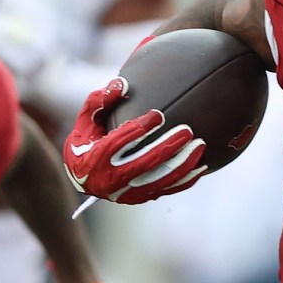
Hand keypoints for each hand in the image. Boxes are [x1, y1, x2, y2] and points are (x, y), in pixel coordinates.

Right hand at [61, 77, 207, 204]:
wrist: (81, 178)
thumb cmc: (85, 141)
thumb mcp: (86, 120)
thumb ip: (100, 100)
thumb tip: (123, 84)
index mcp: (95, 159)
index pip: (120, 143)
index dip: (140, 129)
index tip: (158, 115)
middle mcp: (111, 180)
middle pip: (145, 163)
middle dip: (168, 146)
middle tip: (187, 130)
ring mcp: (127, 192)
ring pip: (159, 179)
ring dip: (182, 163)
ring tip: (199, 145)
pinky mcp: (139, 198)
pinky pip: (166, 190)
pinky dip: (184, 180)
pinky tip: (201, 166)